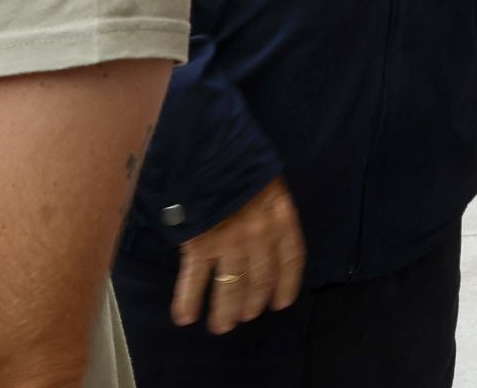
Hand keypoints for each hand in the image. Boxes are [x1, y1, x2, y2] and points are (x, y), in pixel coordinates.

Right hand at [172, 176, 303, 333]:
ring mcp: (230, 242)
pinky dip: (188, 299)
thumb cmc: (241, 164)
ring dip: (225, 311)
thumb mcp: (268, 184)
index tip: (280, 303)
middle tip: (244, 317)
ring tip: (221, 326)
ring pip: (230, 286)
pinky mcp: (200, 244)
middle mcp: (261, 235)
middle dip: (252, 302)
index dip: (286, 284)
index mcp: (282, 217)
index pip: (291, 259)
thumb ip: (271, 211)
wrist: (209, 149)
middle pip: (260, 279)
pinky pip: (195, 278)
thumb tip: (266, 237)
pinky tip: (185, 317)